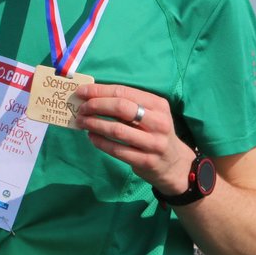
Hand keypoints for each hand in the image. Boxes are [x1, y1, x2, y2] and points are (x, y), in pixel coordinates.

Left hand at [74, 83, 194, 194]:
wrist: (174, 164)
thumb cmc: (154, 132)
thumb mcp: (149, 114)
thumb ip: (126, 103)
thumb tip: (91, 95)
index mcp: (158, 104)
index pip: (124, 92)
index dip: (100, 91)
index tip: (82, 91)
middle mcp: (158, 122)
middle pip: (121, 108)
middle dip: (96, 106)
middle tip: (81, 109)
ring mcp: (154, 143)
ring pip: (117, 130)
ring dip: (94, 124)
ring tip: (82, 122)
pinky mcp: (146, 161)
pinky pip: (117, 150)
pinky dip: (100, 142)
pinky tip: (91, 137)